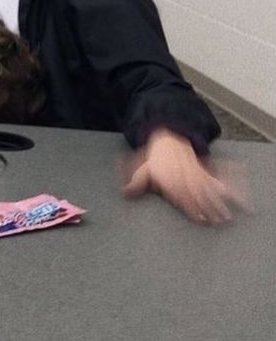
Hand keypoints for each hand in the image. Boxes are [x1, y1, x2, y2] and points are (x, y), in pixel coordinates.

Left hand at [120, 128, 250, 224]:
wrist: (167, 141)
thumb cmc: (154, 162)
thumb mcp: (143, 171)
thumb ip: (136, 184)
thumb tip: (125, 193)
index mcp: (169, 178)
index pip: (181, 195)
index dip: (190, 207)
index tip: (199, 219)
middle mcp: (183, 176)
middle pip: (197, 194)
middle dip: (208, 208)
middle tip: (217, 221)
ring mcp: (195, 173)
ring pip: (208, 190)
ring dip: (218, 203)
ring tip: (226, 216)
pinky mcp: (203, 171)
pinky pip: (217, 180)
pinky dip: (227, 188)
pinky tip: (236, 198)